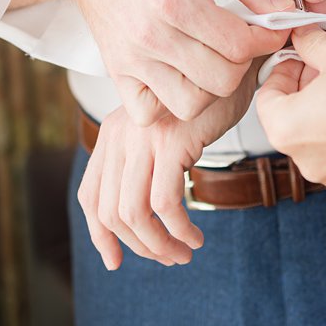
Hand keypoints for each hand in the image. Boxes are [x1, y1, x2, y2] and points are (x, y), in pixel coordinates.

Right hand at [21, 0, 290, 125]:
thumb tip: (282, 7)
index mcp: (176, 0)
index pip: (240, 44)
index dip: (267, 37)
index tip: (270, 26)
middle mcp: (152, 36)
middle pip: (222, 79)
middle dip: (244, 60)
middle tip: (241, 38)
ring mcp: (131, 60)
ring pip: (192, 103)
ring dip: (212, 85)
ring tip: (213, 56)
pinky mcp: (116, 72)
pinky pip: (150, 112)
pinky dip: (170, 102)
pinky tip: (182, 73)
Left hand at [76, 69, 258, 269]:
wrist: (234, 63)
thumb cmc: (209, 99)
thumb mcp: (168, 128)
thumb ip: (148, 156)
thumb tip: (144, 207)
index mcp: (113, 134)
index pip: (90, 196)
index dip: (99, 236)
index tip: (117, 261)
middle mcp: (120, 135)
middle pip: (111, 212)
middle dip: (139, 246)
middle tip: (170, 258)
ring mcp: (143, 138)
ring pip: (135, 213)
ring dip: (159, 244)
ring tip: (184, 252)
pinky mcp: (171, 142)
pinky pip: (166, 202)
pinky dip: (179, 229)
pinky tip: (195, 236)